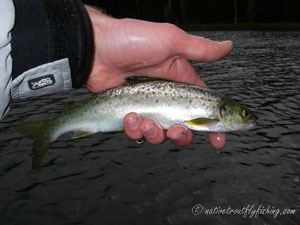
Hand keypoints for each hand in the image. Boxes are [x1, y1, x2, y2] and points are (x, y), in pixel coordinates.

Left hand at [85, 6, 231, 148]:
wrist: (96, 48)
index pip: (203, 109)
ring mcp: (147, 108)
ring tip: (146, 121)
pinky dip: (134, 130)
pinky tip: (129, 116)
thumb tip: (227, 47)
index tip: (218, 140)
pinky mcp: (129, 115)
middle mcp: (166, 98)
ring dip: (156, 134)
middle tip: (176, 130)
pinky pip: (137, 133)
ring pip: (160, 134)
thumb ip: (200, 50)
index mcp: (180, 83)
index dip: (213, 126)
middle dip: (182, 135)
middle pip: (183, 128)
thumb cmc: (132, 40)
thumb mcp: (171, 41)